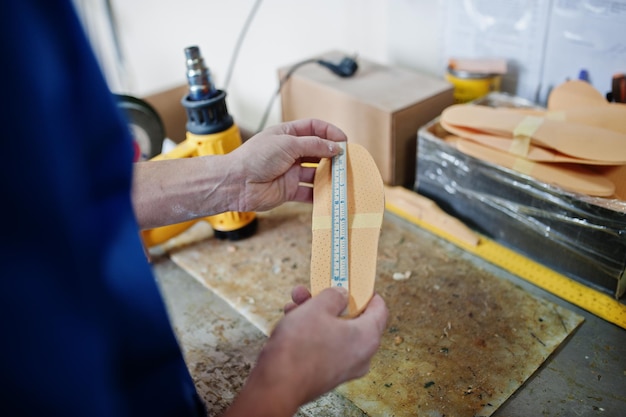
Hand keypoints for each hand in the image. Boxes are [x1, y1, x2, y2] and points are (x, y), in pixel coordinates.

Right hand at [223, 286, 387, 416]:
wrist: (277, 384)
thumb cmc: (300, 346)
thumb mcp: (317, 307)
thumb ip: (334, 295)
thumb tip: (341, 295)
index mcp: (368, 337)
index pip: (379, 309)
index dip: (366, 292)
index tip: (353, 282)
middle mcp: (361, 355)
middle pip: (352, 319)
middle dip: (331, 301)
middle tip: (315, 289)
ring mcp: (344, 367)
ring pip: (335, 331)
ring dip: (316, 314)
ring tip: (296, 302)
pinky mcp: (327, 374)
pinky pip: (325, 345)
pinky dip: (312, 331)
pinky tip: (292, 319)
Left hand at [230, 119, 346, 212]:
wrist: (237, 183)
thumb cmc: (256, 158)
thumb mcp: (288, 144)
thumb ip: (314, 145)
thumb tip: (335, 147)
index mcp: (287, 135)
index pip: (314, 129)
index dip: (329, 132)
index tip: (344, 141)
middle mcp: (290, 152)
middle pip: (317, 151)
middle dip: (332, 155)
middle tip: (346, 161)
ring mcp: (290, 171)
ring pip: (315, 173)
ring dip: (328, 176)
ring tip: (341, 179)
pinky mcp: (288, 190)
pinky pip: (308, 192)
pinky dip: (319, 195)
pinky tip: (330, 195)